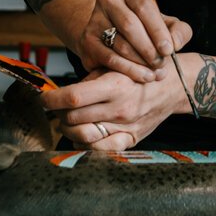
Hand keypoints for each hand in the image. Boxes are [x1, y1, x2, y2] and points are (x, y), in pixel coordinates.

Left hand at [43, 67, 185, 150]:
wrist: (172, 86)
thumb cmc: (139, 73)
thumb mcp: (115, 66)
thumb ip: (89, 81)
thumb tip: (62, 95)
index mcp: (114, 85)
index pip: (72, 98)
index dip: (51, 100)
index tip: (44, 99)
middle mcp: (120, 108)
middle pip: (73, 118)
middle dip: (59, 114)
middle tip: (58, 108)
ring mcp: (126, 126)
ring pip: (83, 136)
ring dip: (69, 129)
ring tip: (68, 121)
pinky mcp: (131, 138)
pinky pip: (102, 150)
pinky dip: (86, 145)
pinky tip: (83, 136)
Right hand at [75, 0, 192, 81]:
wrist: (109, 33)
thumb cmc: (144, 28)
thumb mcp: (164, 24)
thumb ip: (178, 30)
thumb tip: (175, 43)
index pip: (144, 7)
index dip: (158, 30)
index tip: (169, 50)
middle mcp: (108, 0)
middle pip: (130, 25)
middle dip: (149, 48)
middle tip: (162, 64)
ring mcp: (94, 20)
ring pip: (120, 44)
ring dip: (140, 62)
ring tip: (155, 73)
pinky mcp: (87, 41)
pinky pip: (109, 58)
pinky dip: (128, 70)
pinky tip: (142, 77)